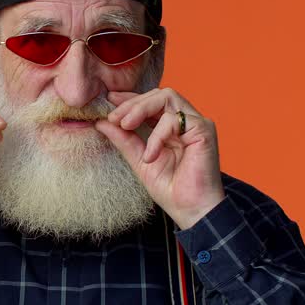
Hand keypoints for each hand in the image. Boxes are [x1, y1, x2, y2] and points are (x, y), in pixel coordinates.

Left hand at [94, 87, 225, 229]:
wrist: (191, 210)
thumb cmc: (170, 189)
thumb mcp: (139, 161)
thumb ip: (124, 140)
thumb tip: (101, 122)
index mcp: (171, 127)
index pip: (151, 102)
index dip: (130, 98)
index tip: (109, 100)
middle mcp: (185, 122)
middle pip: (158, 94)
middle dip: (132, 103)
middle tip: (114, 118)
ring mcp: (196, 124)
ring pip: (167, 97)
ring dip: (141, 109)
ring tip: (125, 126)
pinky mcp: (204, 130)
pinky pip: (174, 120)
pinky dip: (156, 135)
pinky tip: (150, 155)